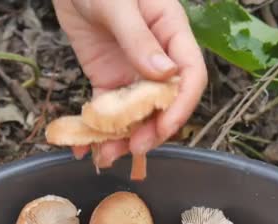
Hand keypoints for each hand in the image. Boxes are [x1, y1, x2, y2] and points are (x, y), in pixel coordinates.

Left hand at [53, 0, 207, 165]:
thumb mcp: (118, 3)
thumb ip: (139, 38)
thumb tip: (165, 73)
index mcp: (171, 32)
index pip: (190, 74)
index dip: (182, 104)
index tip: (164, 127)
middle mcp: (157, 56)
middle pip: (165, 101)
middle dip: (152, 128)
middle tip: (134, 147)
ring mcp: (132, 70)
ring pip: (137, 112)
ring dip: (124, 136)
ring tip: (105, 154)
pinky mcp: (108, 79)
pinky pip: (108, 109)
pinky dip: (99, 129)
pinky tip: (86, 145)